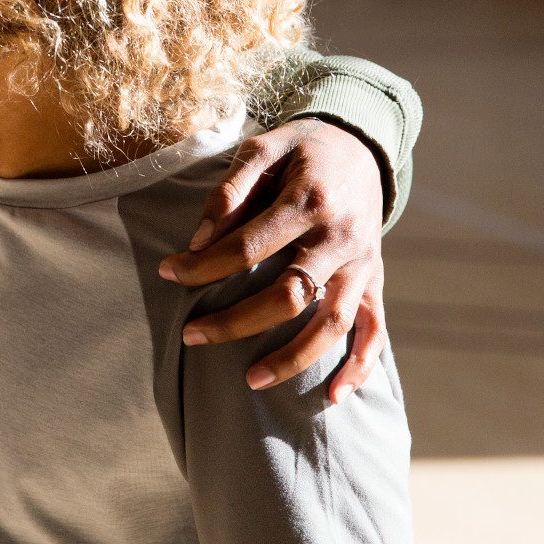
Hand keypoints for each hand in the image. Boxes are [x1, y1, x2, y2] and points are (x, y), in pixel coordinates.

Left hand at [161, 118, 388, 400]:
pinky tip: (331, 397)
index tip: (169, 273)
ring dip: (292, 358)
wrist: (361, 145)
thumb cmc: (301, 149)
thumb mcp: (263, 147)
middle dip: (235, 321)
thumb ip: (229, 190)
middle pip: (289, 295)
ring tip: (250, 381)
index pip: (248, 247)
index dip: (203, 265)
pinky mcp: (374, 279)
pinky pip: (374, 330)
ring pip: (332, 323)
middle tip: (190, 334)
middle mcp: (340, 238)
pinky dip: (359, 367)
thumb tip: (199, 241)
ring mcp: (362, 264)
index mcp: (309, 200)